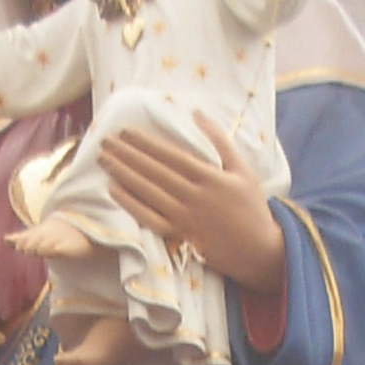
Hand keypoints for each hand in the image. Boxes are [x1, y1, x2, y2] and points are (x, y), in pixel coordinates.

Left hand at [100, 115, 286, 294]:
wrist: (259, 250)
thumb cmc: (251, 207)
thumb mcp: (242, 169)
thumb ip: (219, 140)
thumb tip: (197, 113)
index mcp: (210, 177)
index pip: (170, 155)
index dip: (145, 143)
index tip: (125, 131)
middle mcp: (195, 197)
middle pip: (154, 171)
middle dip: (127, 154)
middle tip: (105, 141)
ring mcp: (185, 218)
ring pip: (148, 192)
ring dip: (124, 174)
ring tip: (104, 159)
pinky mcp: (180, 237)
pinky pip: (149, 219)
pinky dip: (130, 204)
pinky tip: (113, 190)